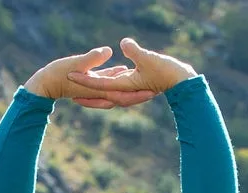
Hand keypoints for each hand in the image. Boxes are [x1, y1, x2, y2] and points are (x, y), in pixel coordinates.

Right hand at [25, 46, 155, 107]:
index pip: (123, 93)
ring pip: (117, 90)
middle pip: (124, 96)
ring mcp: (94, 89)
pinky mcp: (89, 83)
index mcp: (99, 90)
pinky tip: (122, 69)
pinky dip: (117, 79)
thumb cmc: (57, 74)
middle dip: (139, 94)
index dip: (138, 93)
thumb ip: (93, 59)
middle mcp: (99, 93)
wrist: (44, 84)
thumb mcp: (76, 64)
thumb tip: (109, 51)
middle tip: (157, 89)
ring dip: (130, 88)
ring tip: (145, 81)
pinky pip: (107, 82)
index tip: (153, 91)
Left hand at [67, 37, 196, 99]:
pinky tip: (99, 79)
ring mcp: (129, 90)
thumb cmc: (167, 70)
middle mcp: (125, 92)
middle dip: (83, 90)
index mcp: (125, 87)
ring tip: (79, 85)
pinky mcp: (133, 86)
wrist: (180, 82)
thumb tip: (122, 43)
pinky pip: (114, 88)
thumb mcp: (149, 58)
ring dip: (92, 90)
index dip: (84, 79)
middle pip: (99, 93)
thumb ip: (135, 51)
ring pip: (105, 92)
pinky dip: (104, 85)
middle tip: (67, 85)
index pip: (100, 84)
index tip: (70, 74)